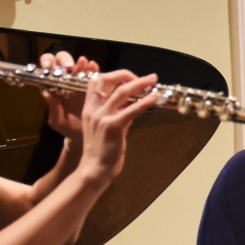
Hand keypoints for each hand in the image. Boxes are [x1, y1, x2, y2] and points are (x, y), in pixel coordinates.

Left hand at [39, 51, 99, 140]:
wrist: (88, 136)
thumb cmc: (69, 129)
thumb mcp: (58, 122)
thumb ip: (52, 108)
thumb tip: (45, 93)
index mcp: (54, 87)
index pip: (48, 68)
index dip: (48, 63)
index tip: (49, 67)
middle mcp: (67, 81)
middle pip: (63, 61)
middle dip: (65, 60)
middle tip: (68, 68)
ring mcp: (81, 82)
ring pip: (79, 65)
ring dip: (80, 63)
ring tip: (83, 64)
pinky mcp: (95, 85)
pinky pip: (94, 73)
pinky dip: (93, 68)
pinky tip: (94, 68)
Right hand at [75, 69, 159, 184]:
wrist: (94, 170)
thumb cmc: (102, 152)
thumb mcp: (107, 128)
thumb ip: (118, 114)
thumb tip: (134, 104)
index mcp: (89, 109)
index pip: (97, 81)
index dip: (116, 76)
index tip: (131, 78)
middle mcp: (93, 110)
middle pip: (107, 80)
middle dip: (127, 74)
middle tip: (146, 78)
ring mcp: (102, 117)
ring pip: (122, 91)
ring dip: (140, 83)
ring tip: (153, 81)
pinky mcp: (113, 126)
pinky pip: (131, 109)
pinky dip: (145, 102)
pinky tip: (154, 98)